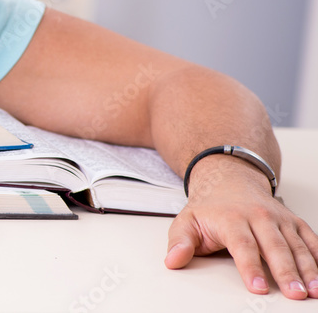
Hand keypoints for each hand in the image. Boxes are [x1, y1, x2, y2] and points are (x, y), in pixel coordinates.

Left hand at [165, 156, 317, 298]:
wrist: (229, 179)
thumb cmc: (210, 207)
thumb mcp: (186, 221)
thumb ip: (179, 242)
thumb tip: (172, 260)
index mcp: (232, 219)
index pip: (243, 245)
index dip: (250, 267)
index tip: (257, 287)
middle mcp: (259, 217)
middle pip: (275, 247)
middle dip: (286, 272)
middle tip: (295, 295)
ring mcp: (279, 219)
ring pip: (297, 245)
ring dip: (308, 269)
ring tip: (314, 290)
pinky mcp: (294, 222)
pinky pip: (311, 239)